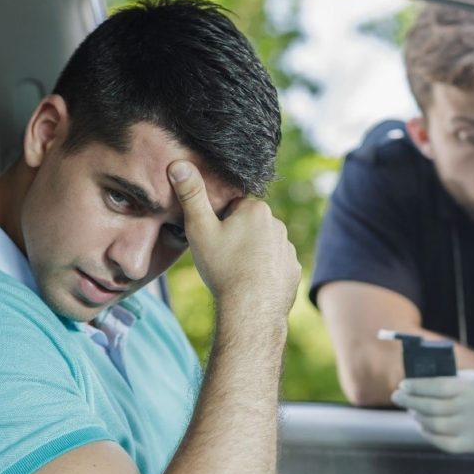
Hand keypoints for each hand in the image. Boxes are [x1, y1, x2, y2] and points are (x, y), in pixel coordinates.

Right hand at [168, 160, 299, 318]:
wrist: (250, 309)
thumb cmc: (223, 268)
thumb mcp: (200, 229)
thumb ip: (191, 195)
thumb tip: (179, 164)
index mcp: (257, 210)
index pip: (234, 208)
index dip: (220, 224)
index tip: (214, 240)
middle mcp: (278, 225)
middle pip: (250, 226)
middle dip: (237, 238)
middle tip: (223, 258)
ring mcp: (289, 250)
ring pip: (264, 246)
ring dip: (251, 255)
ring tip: (236, 274)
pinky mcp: (294, 271)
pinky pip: (275, 266)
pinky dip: (265, 273)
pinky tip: (252, 285)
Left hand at [391, 370, 473, 452]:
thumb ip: (453, 381)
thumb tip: (419, 384)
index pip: (437, 385)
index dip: (416, 386)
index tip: (403, 385)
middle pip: (432, 406)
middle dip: (410, 401)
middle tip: (397, 397)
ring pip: (435, 425)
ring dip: (418, 417)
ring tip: (412, 411)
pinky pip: (444, 442)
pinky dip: (429, 434)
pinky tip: (424, 426)